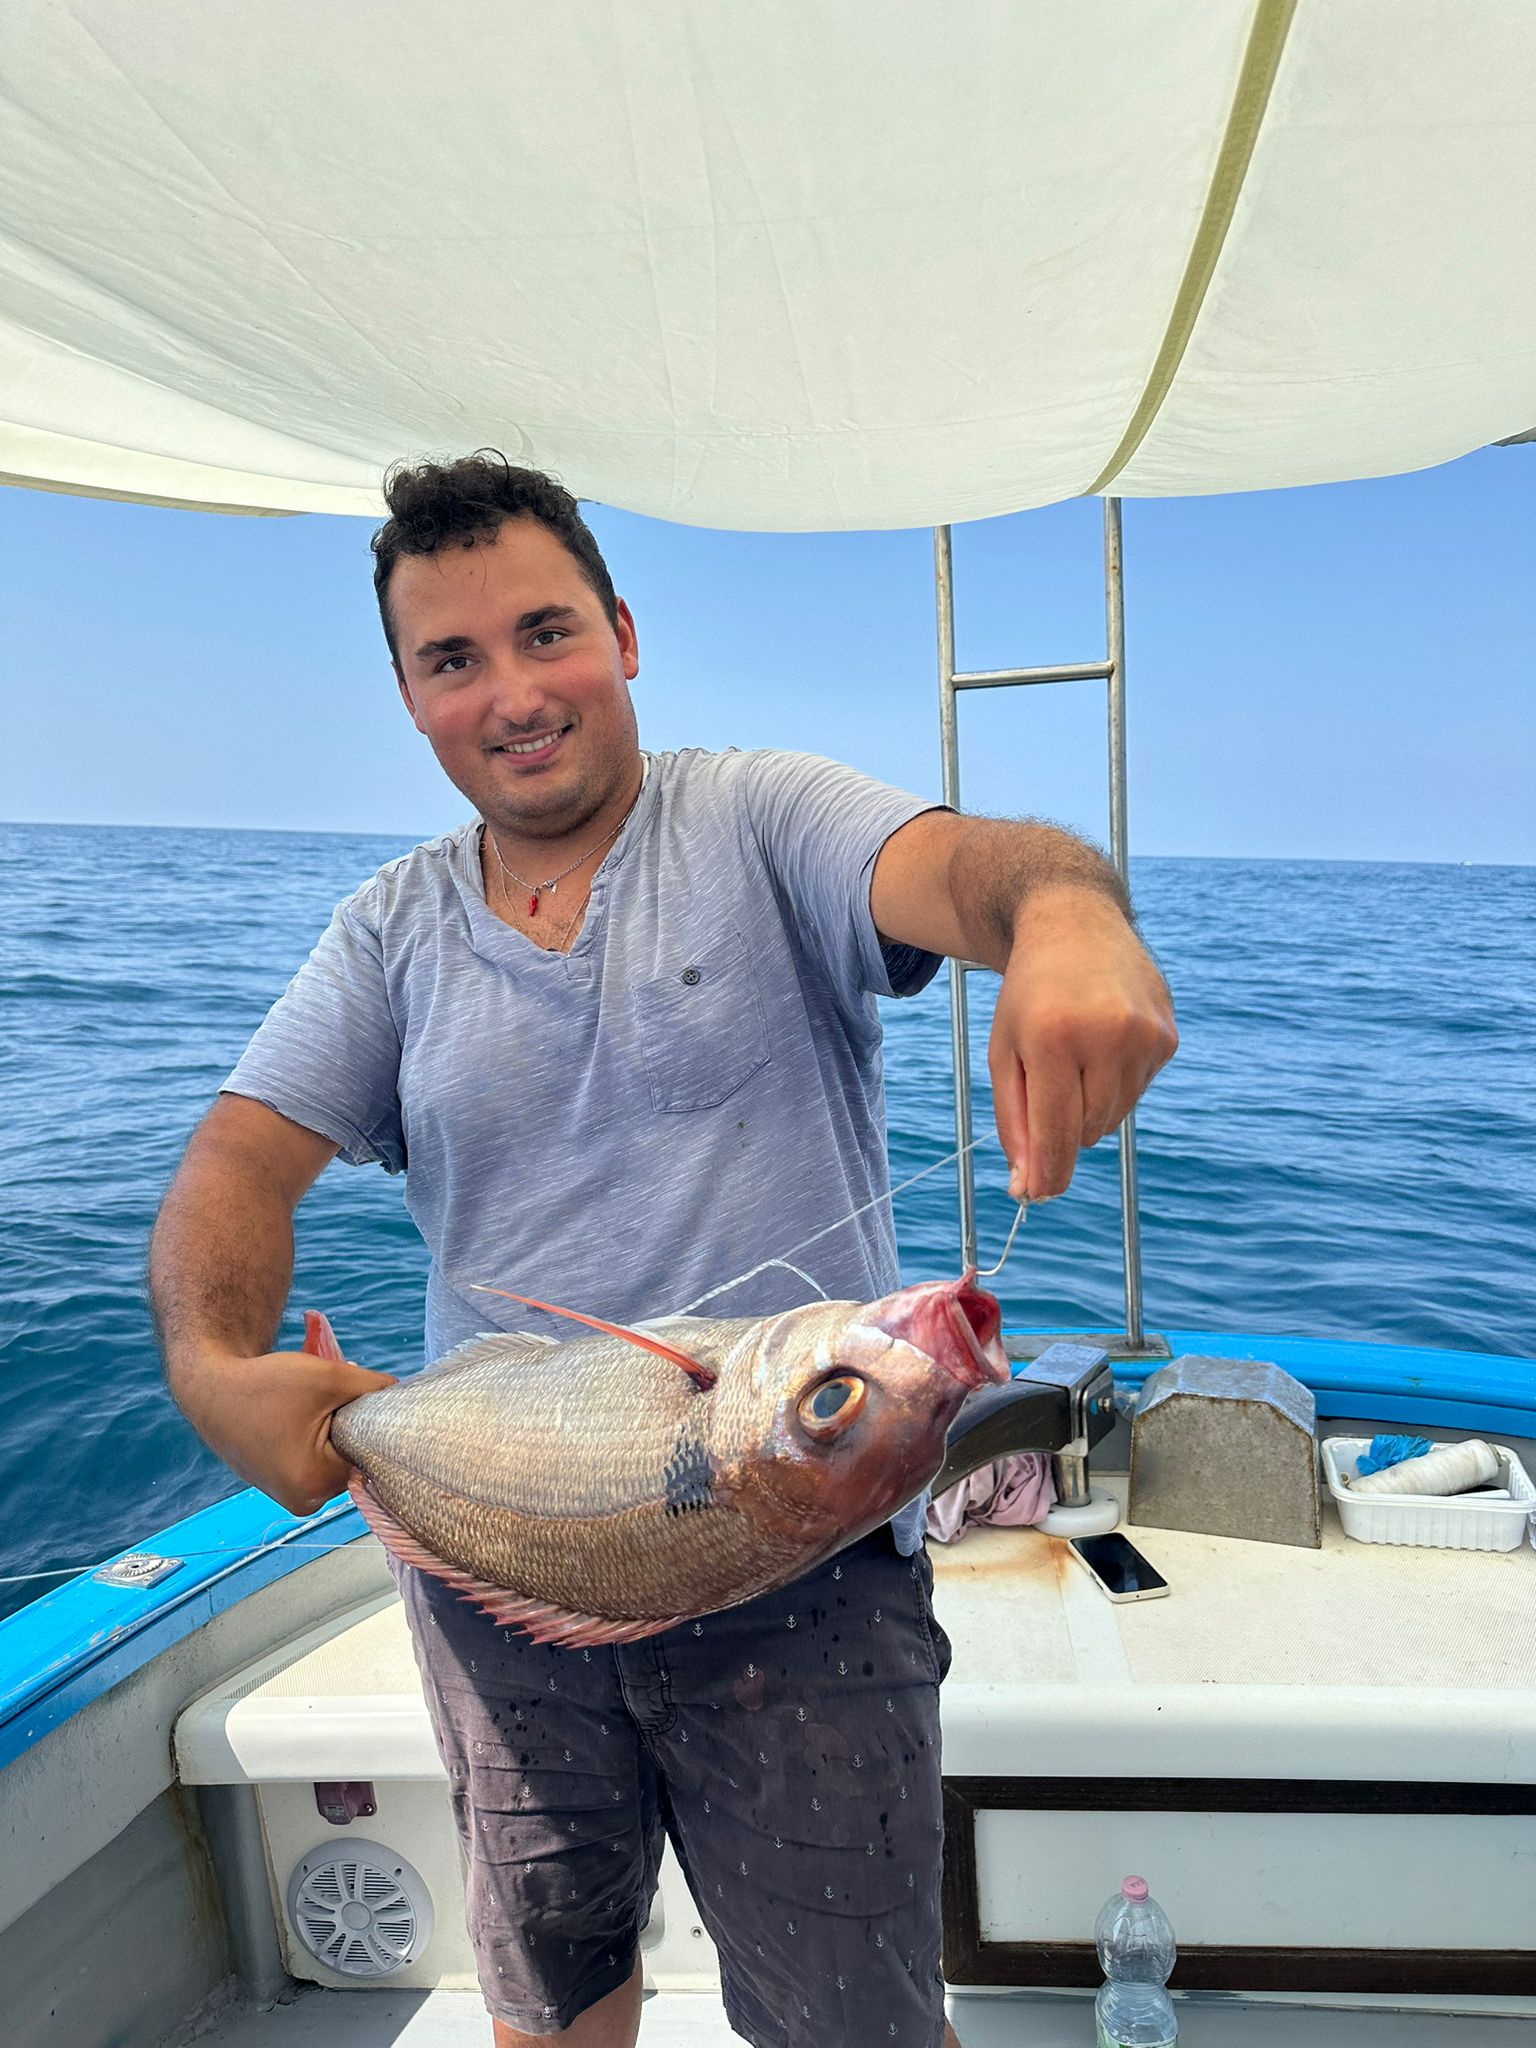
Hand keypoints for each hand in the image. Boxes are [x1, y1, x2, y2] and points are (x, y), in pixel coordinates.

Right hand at [175, 1347, 396, 1516]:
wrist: (211, 1389)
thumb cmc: (267, 1384)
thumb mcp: (331, 1377)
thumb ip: (376, 1388)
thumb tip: (405, 1397)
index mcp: (316, 1483)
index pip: (370, 1454)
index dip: (372, 1422)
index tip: (363, 1398)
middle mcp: (304, 1501)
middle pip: (354, 1460)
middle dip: (352, 1426)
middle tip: (332, 1397)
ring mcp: (291, 1498)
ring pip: (336, 1460)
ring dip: (336, 1432)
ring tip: (312, 1405)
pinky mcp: (282, 1487)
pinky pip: (317, 1462)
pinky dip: (318, 1439)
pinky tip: (301, 1416)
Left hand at [989, 889, 1176, 1200]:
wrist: (1075, 926)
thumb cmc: (1030, 996)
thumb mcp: (1005, 1051)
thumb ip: (1014, 1121)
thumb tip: (1030, 1187)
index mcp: (1054, 1036)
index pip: (1056, 1129)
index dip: (1048, 1171)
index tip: (1037, 1196)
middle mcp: (1106, 1033)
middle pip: (1086, 1129)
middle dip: (1062, 1124)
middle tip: (1048, 1080)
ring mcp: (1145, 1034)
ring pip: (1114, 1116)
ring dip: (1089, 1104)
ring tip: (1074, 1055)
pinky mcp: (1168, 1036)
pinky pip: (1137, 1091)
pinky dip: (1115, 1082)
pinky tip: (1102, 1042)